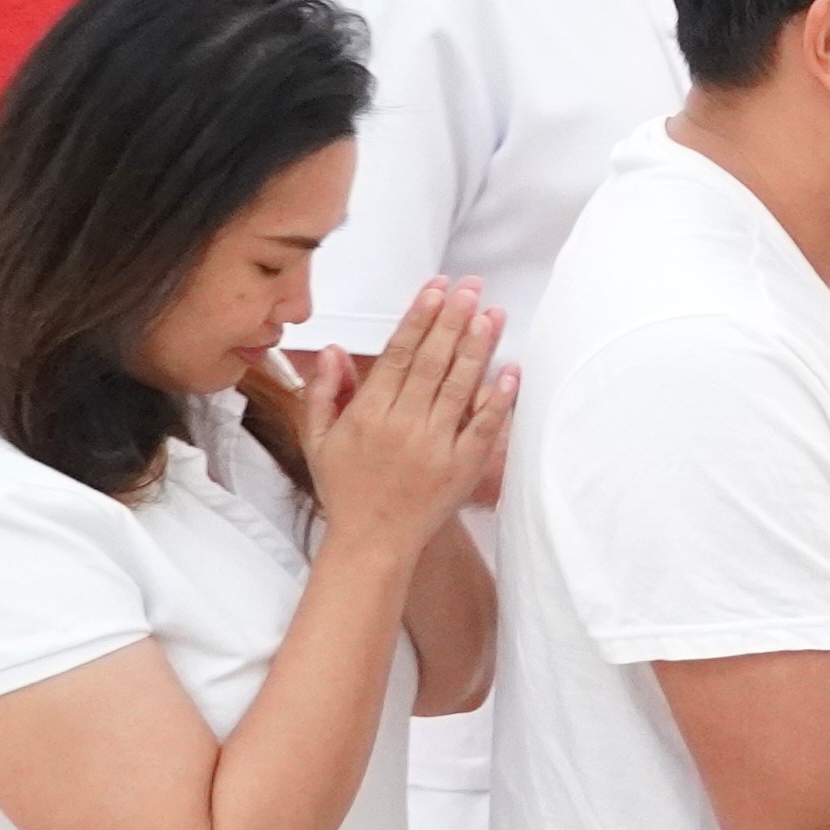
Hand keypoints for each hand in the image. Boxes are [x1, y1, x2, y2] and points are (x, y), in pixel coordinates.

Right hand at [282, 283, 508, 551]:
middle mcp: (403, 425)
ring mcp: (435, 446)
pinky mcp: (462, 466)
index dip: (419, 318)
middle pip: (433, 362)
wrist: (372, 541)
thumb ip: (324, 392)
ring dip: (478, 347)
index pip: (399, 355)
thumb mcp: (319, 439)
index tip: (435, 289)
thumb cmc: (345, 489)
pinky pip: (484, 426)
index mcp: (368, 414)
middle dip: (453, 319)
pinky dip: (499, 398)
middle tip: (471, 287)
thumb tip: (334, 349)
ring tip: (492, 313)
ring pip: (460, 386)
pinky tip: (511, 370)